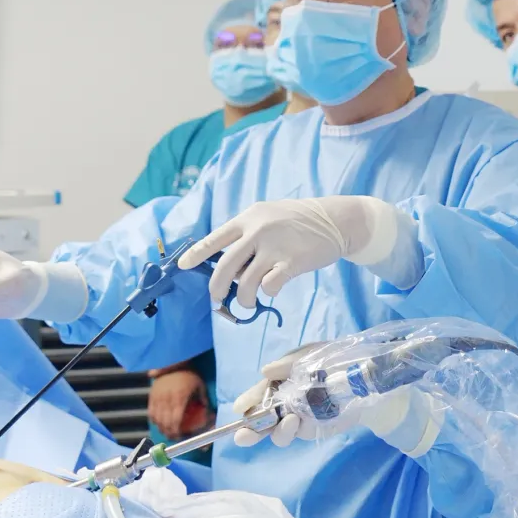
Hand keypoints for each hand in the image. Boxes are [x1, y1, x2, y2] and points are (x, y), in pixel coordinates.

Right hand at [147, 369, 208, 438]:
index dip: (176, 431)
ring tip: (167, 432)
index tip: (180, 436)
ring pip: (156, 420)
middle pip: (165, 423)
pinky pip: (150, 413)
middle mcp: (167, 399)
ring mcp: (157, 398)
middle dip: (169, 433)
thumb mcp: (199, 385)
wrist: (172, 362)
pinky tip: (159, 423)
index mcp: (179, 398)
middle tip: (174, 437)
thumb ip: (203, 399)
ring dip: (162, 429)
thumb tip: (208, 411)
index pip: (175, 420)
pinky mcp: (151, 396)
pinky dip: (154, 421)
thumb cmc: (188, 374)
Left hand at [178, 196, 402, 308]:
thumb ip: (248, 235)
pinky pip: (269, 287)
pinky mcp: (292, 262)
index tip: (183, 266)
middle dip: (217, 288)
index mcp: (248, 218)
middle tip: (218, 299)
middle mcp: (257, 231)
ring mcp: (274, 247)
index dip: (196, 254)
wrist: (335, 220)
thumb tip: (230, 267)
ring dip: (244, 298)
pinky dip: (268, 293)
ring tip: (249, 301)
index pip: (215, 238)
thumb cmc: (299, 221)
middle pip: (225, 267)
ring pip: (246, 283)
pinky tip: (273, 288)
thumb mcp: (269, 217)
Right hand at [230, 344, 340, 447]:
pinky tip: (298, 421)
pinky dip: (293, 431)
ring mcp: (296, 418)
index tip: (240, 408)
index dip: (247, 401)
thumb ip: (288, 363)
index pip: (257, 394)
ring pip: (277, 432)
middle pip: (260, 421)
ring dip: (277, 430)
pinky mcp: (312, 429)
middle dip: (249, 430)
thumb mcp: (309, 354)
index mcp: (278, 382)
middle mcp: (283, 403)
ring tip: (289, 419)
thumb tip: (265, 371)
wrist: (361, 375)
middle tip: (243, 435)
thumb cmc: (331, 359)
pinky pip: (297, 434)